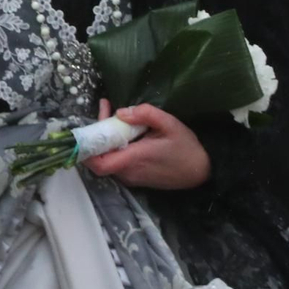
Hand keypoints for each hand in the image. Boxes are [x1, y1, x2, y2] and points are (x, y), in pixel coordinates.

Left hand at [85, 100, 209, 190]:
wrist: (202, 172)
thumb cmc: (186, 148)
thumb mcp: (170, 124)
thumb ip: (145, 115)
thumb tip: (120, 112)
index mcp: (133, 159)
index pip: (98, 163)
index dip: (86, 149)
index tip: (88, 128)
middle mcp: (127, 172)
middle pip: (99, 157)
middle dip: (97, 134)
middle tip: (106, 110)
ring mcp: (130, 177)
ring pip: (107, 159)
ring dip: (106, 139)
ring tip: (114, 115)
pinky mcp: (134, 178)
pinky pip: (116, 162)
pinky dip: (115, 147)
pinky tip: (124, 131)